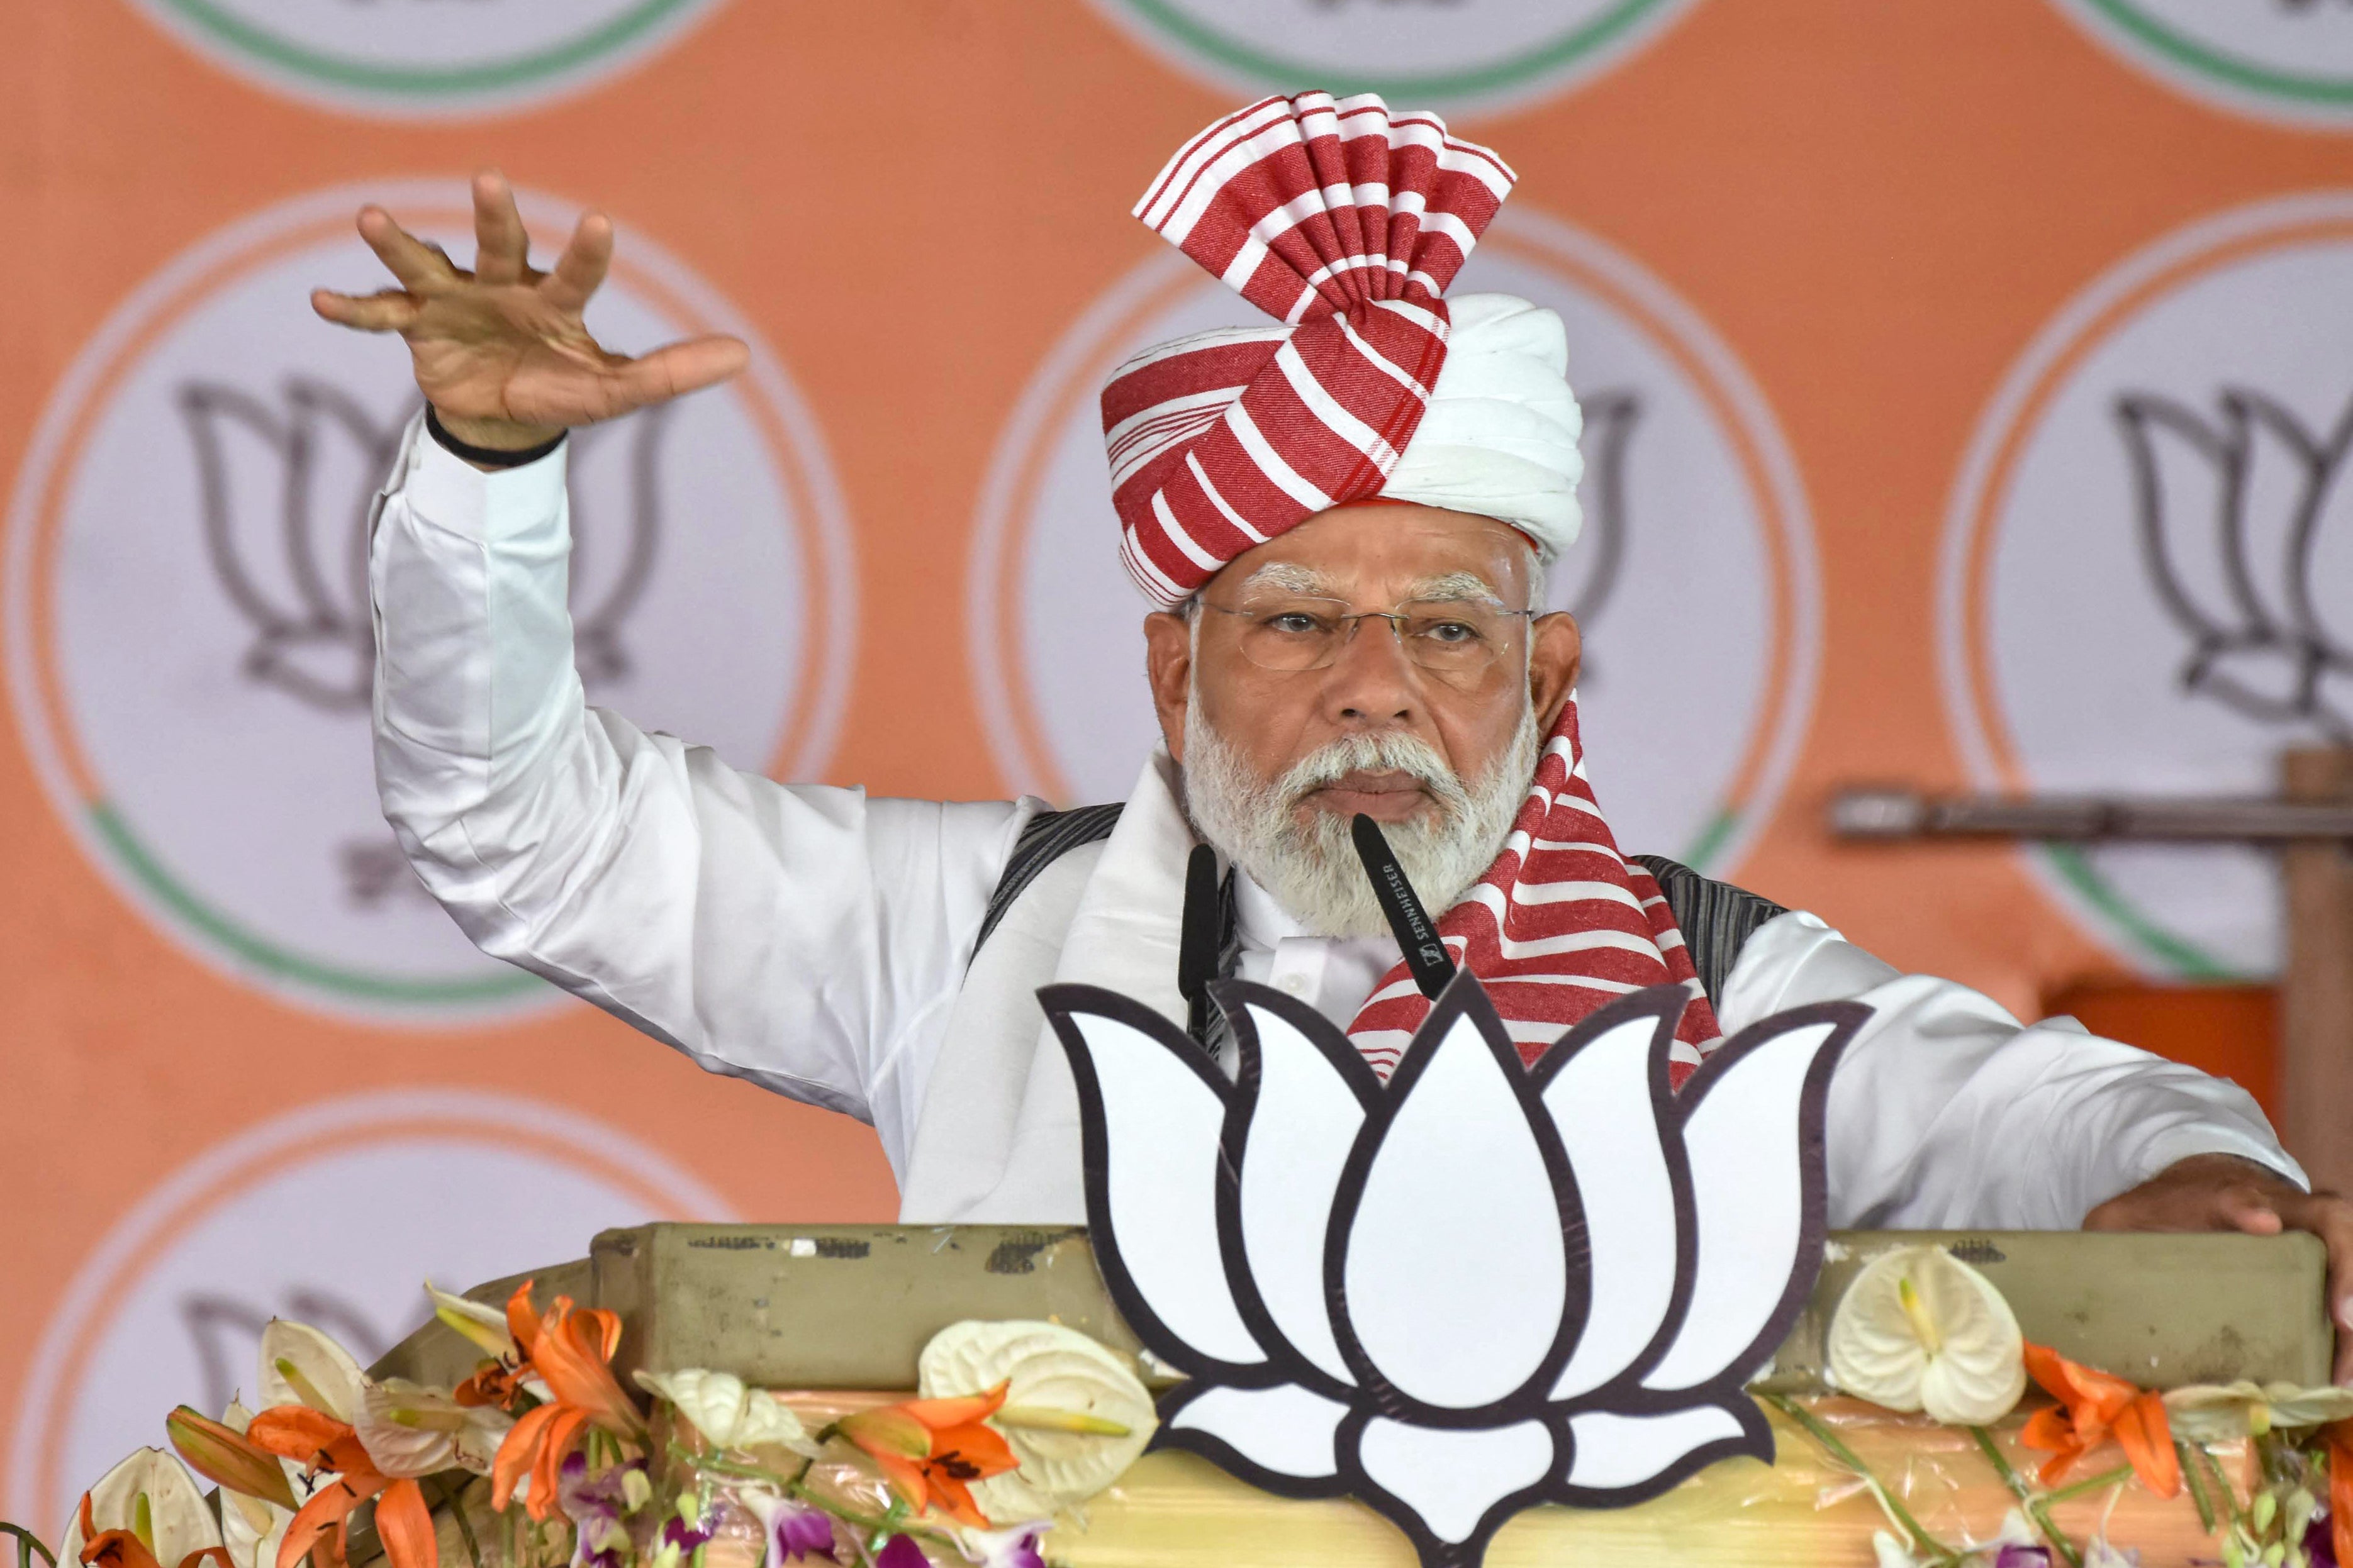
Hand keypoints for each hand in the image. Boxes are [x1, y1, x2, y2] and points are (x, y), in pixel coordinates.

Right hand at [310, 169, 747, 451]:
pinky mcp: (416, 326)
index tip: (599, 223)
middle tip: (490, 179)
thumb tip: (741, 355)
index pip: (576, 272)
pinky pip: (379, 314)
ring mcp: (456, 301)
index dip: (587, 252)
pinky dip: (352, 309)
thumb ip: (672, 373)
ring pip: (426, 264)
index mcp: (555, 300)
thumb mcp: (616, 389)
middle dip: (494, 216)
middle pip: (500, 245)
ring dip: (399, 244)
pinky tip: (320, 299)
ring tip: (371, 218)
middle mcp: (504, 285)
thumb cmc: (564, 390)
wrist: (505, 419)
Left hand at [2085, 1152, 2352, 1382]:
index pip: (2237, 1194)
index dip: (2247, 1206)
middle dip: (2345, 1268)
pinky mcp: (2325, 1264)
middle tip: (2343, 1318)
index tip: (2262, 1220)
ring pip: (2350, 1249)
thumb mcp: (2129, 1215)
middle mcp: (2283, 1209)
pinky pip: (2349, 1286)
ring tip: (2344, 1372)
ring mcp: (2312, 1233)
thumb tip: (2078, 1271)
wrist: (2208, 1186)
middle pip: (2331, 1220)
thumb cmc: (2168, 1209)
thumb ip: (2108, 1233)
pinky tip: (2342, 1374)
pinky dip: (2352, 1320)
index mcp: (2225, 1195)